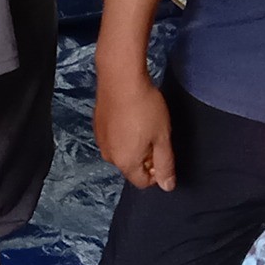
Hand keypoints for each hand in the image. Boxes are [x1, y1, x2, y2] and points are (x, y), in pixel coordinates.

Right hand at [95, 59, 177, 191]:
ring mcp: (101, 140)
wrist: (120, 78)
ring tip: (143, 123)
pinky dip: (123, 134)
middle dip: (145, 158)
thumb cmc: (145, 107)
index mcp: (126, 163)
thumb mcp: (162, 138)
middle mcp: (109, 156)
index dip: (156, 172)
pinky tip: (131, 116)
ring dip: (134, 145)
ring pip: (121, 152)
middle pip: (131, 167)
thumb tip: (167, 187)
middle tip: (156, 135)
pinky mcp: (97, 125)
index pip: (142, 182)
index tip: (163, 152)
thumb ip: (165, 165)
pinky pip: (113, 139)